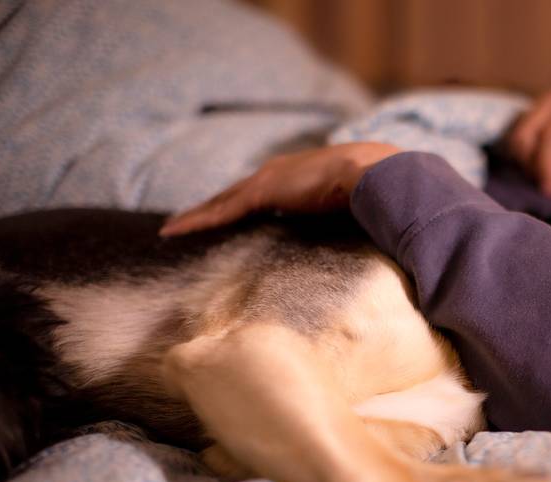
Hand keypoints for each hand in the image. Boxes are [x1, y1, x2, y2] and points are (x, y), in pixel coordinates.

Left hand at [159, 142, 401, 235]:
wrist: (377, 175)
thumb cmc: (378, 192)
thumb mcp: (360, 207)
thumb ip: (353, 218)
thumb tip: (367, 239)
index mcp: (302, 175)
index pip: (265, 192)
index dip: (245, 203)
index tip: (232, 214)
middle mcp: (281, 172)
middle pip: (236, 195)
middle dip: (214, 207)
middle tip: (189, 221)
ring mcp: (269, 180)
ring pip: (222, 202)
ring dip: (198, 215)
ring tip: (172, 229)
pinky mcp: (262, 191)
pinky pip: (221, 211)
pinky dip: (197, 221)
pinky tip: (174, 231)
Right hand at [506, 90, 550, 196]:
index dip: (547, 165)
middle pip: (525, 136)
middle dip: (533, 167)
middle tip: (550, 188)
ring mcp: (541, 105)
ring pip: (516, 139)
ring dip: (527, 165)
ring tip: (550, 177)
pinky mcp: (532, 115)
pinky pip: (517, 141)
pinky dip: (525, 160)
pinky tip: (545, 169)